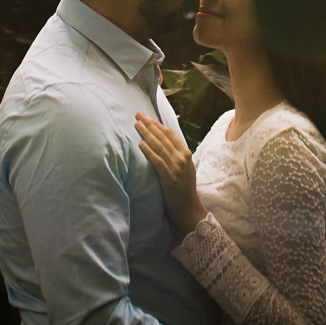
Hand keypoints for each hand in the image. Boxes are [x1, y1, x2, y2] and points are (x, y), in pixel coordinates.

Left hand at [133, 113, 205, 234]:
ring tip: (136, 124)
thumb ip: (177, 156)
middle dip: (149, 124)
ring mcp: (176, 167)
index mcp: (186, 153)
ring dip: (146, 134)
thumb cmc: (184, 190)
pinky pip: (157, 161)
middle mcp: (182, 158)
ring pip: (159, 146)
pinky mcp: (169, 177)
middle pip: (163, 137)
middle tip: (137, 114)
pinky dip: (149, 151)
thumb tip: (164, 145)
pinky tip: (140, 144)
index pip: (170, 134)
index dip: (157, 124)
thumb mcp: (185, 169)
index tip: (146, 117)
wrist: (189, 209)